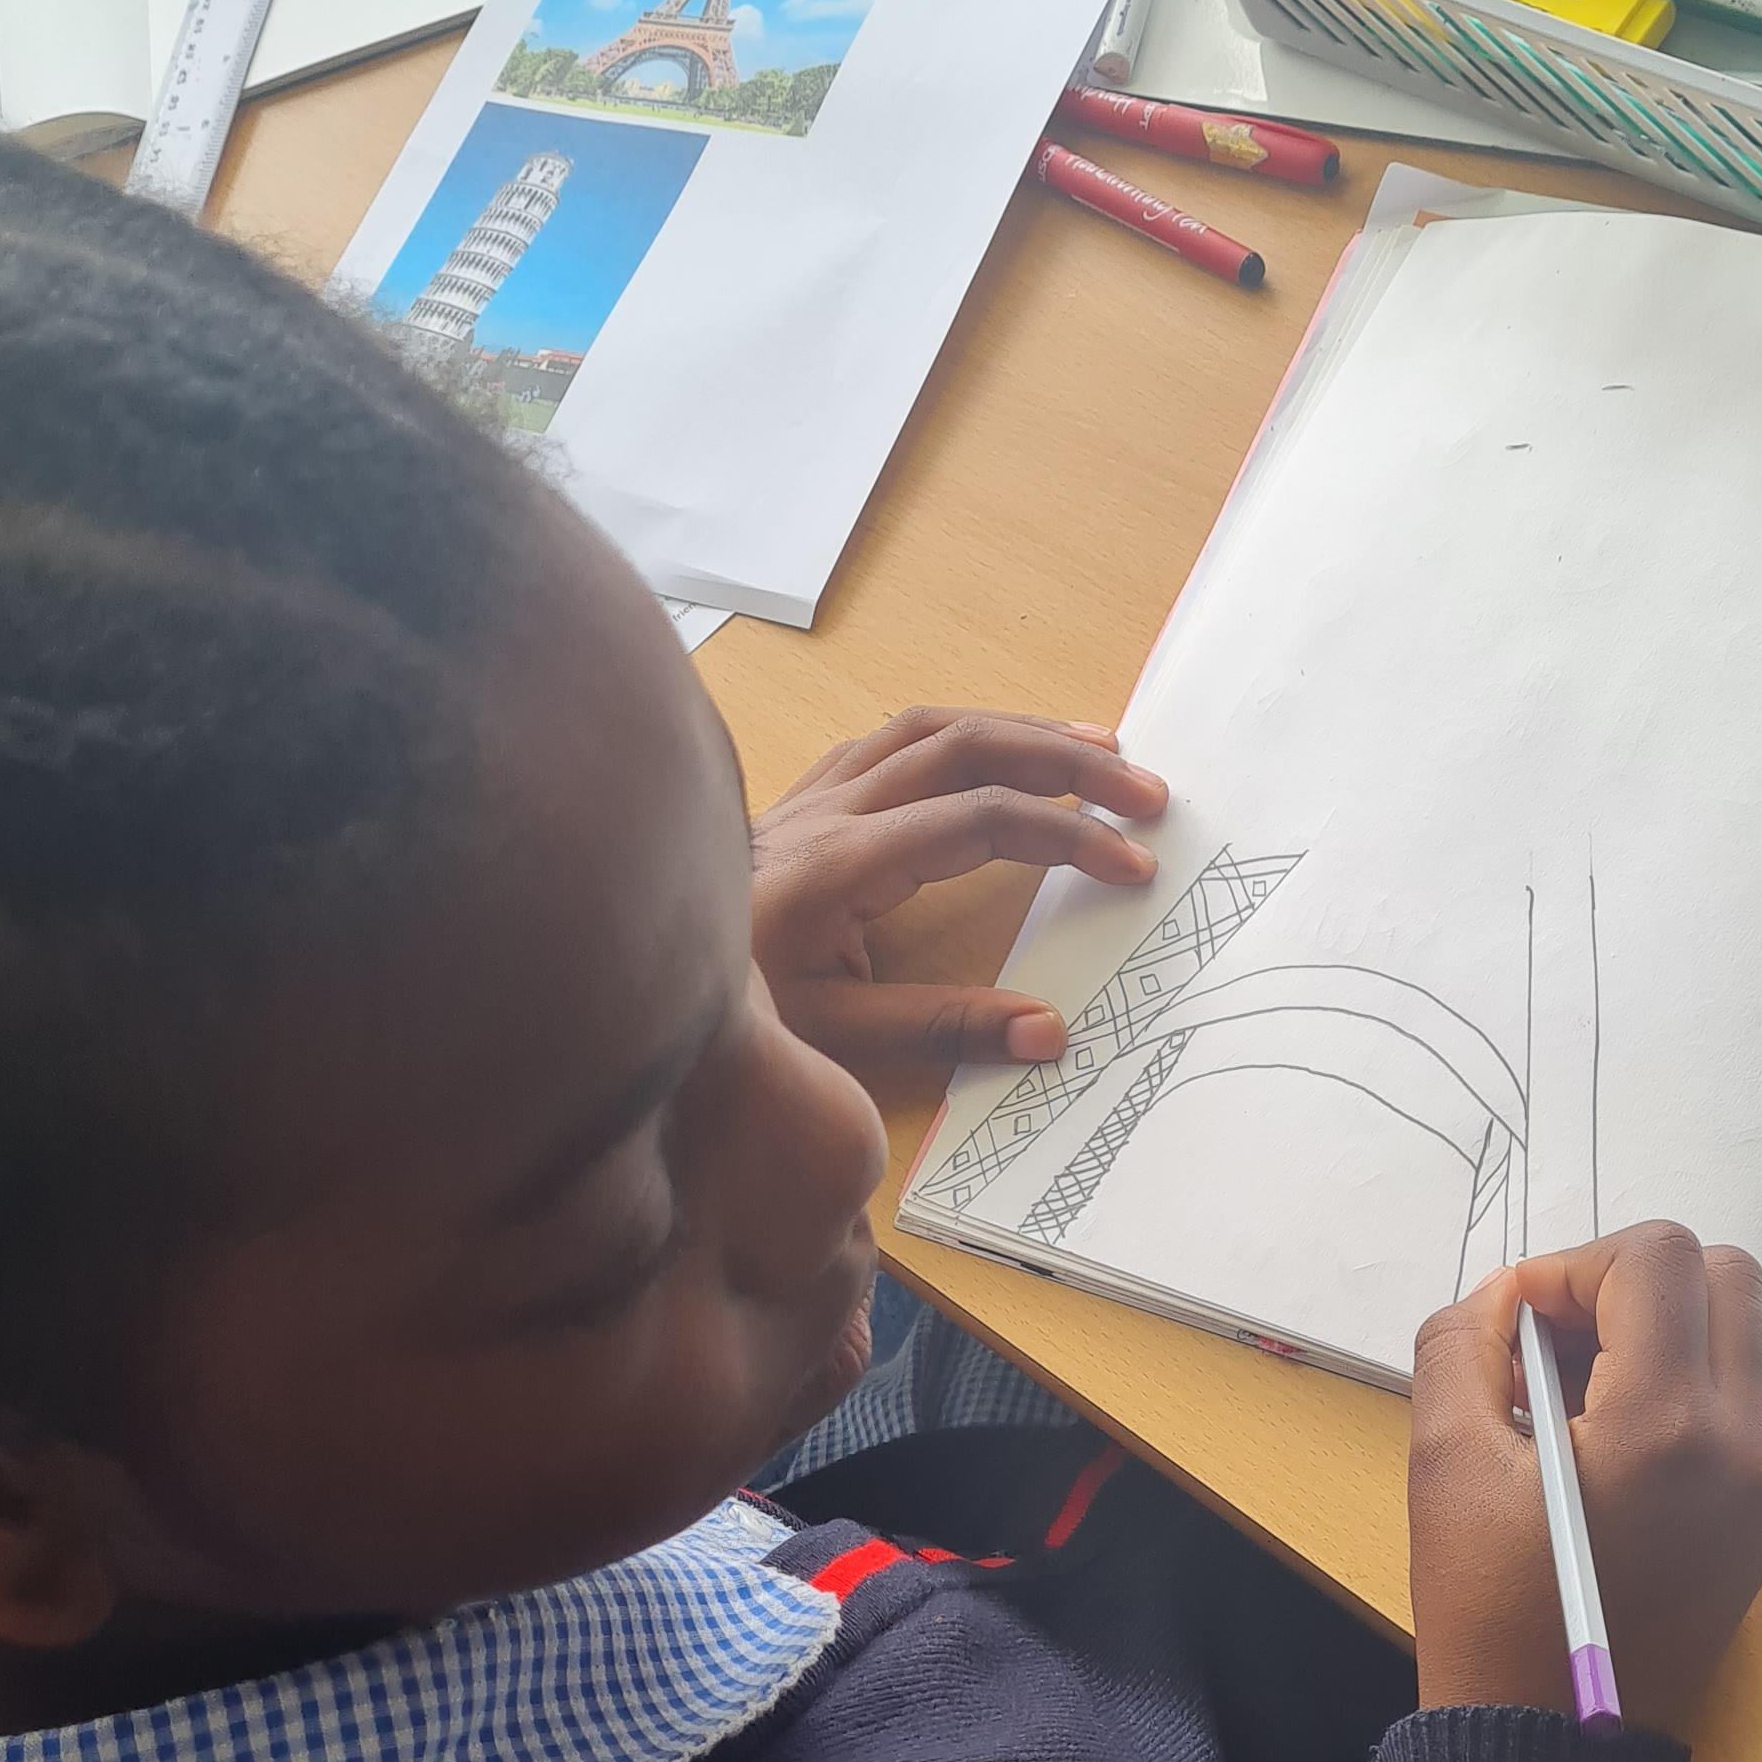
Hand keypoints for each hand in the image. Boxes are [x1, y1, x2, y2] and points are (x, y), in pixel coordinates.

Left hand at [752, 706, 1165, 1077]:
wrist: (617, 969)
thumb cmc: (722, 1013)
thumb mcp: (831, 1035)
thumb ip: (942, 1028)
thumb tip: (1049, 1031)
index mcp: (840, 864)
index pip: (980, 821)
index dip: (1068, 837)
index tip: (1133, 866)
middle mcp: (828, 809)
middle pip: (966, 746)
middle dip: (1067, 758)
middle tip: (1145, 788)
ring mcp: (810, 794)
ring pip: (930, 726)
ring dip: (1020, 729)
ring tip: (1098, 745)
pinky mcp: (798, 798)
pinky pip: (891, 738)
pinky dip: (961, 732)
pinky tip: (997, 747)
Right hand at [1408, 1223, 1761, 1745]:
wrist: (1551, 1756)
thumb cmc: (1489, 1616)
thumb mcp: (1444, 1466)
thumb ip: (1461, 1347)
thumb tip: (1502, 1299)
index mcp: (1667, 1426)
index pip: (1657, 1258)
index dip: (1573, 1265)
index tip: (1515, 1323)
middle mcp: (1742, 1446)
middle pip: (1724, 1277)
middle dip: (1630, 1284)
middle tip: (1554, 1343)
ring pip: (1736, 1342)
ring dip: (1655, 1337)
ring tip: (1566, 1403)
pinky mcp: (1761, 1524)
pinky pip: (1734, 1412)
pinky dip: (1674, 1397)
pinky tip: (1597, 1458)